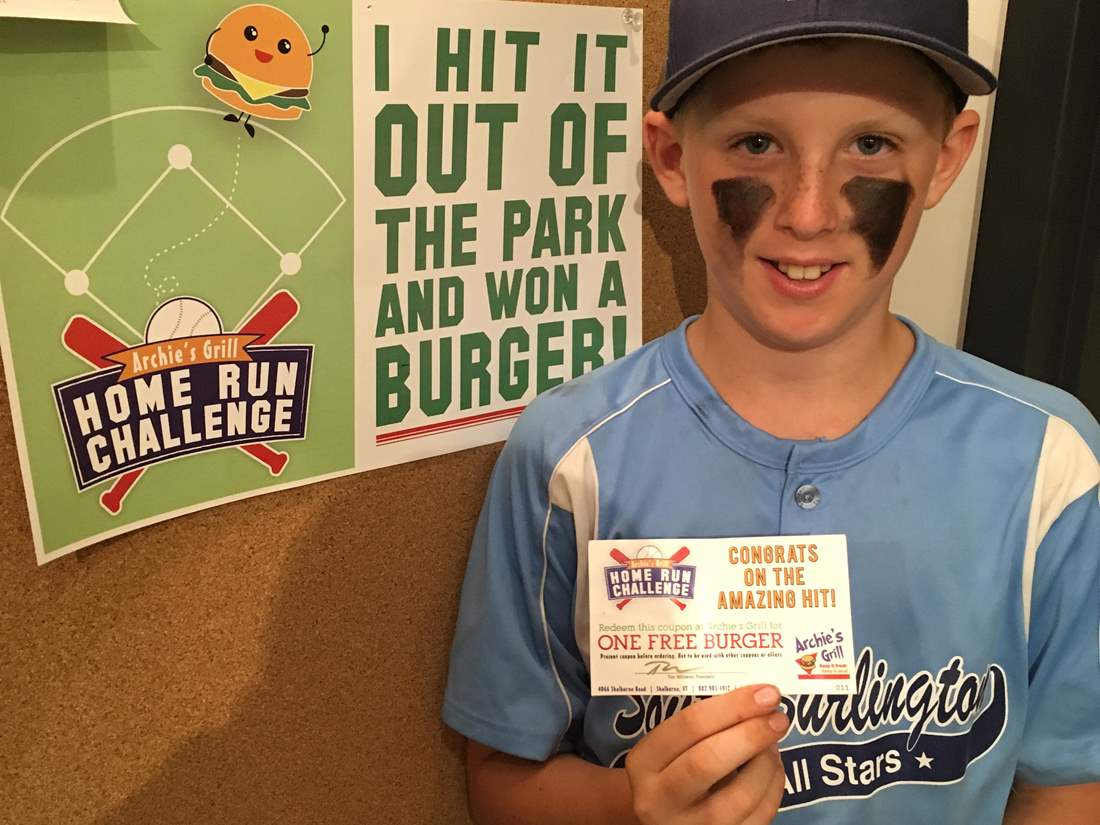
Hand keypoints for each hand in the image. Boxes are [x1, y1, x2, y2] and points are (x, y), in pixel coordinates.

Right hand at [624, 684, 788, 824]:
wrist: (662, 820)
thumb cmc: (670, 770)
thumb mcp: (668, 747)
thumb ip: (702, 726)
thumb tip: (756, 700)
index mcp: (644, 763)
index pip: (689, 726)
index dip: (732, 706)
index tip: (765, 693)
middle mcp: (660, 800)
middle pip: (709, 761)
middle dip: (751, 734)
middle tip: (778, 716)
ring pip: (741, 795)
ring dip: (767, 762)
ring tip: (773, 742)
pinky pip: (759, 817)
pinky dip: (774, 787)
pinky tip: (772, 767)